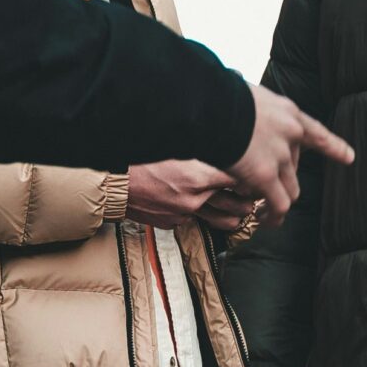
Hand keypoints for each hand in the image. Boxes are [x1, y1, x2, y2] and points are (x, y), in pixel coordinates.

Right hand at [126, 159, 255, 231]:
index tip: (254, 173)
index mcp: (201, 175)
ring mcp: (186, 212)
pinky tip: (194, 201)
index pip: (243, 181)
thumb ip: (205, 150)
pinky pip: (195, 220)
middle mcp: (197, 197)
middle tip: (250, 193)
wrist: (113, 178)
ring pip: (225, 222)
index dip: (253, 178)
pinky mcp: (174, 221)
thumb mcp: (179, 145)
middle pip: (240, 206)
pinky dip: (199, 213)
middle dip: (248, 201)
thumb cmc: (142, 156)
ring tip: (234, 206)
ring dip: (233, 215)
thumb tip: (226, 146)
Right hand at [230, 84, 353, 227]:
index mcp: (288, 113)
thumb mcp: (248, 95)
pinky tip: (265, 220)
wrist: (212, 103)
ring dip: (279, 203)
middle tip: (264, 188)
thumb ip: (253, 111)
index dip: (334, 147)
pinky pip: (279, 203)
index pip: (316, 133)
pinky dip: (274, 215)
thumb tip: (240, 117)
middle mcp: (291, 135)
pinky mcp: (265, 176)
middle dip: (281, 178)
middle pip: (295, 165)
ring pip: (290, 188)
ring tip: (266, 214)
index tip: (349, 157)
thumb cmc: (219, 95)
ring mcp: (280, 156)